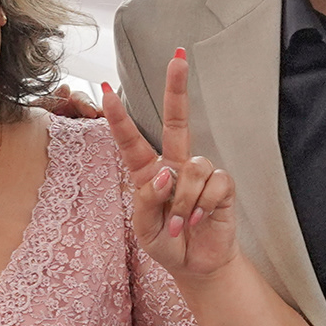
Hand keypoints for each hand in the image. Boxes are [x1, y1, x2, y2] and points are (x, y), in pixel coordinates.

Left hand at [100, 47, 239, 282]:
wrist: (198, 266)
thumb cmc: (168, 244)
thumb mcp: (144, 229)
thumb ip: (147, 201)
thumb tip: (164, 173)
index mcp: (148, 174)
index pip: (131, 140)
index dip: (118, 116)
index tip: (103, 89)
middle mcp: (174, 166)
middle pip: (177, 121)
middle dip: (177, 89)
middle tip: (178, 58)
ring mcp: (199, 174)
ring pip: (192, 167)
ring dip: (183, 200)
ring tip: (180, 224)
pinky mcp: (222, 186)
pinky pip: (214, 183)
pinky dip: (202, 205)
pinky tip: (198, 220)